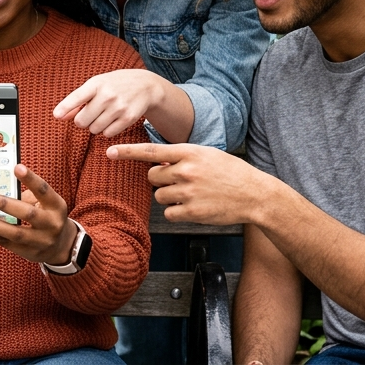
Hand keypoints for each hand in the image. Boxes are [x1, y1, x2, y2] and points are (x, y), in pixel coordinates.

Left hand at [0, 164, 75, 265]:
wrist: (60, 246)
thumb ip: (28, 195)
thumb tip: (0, 182)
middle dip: (4, 205)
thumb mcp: (46, 204)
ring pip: (16, 233)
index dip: (31, 179)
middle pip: (28, 214)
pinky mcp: (30, 253)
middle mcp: (52, 224)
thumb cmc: (47, 216)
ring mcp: (42, 241)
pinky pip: (8, 244)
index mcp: (57, 206)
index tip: (17, 167)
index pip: (44, 190)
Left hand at [53, 69, 174, 136]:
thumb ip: (78, 99)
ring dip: (95, 126)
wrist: (146, 85)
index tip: (56, 115)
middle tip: (90, 114)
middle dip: (82, 120)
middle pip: (82, 121)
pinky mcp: (128, 119)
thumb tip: (59, 116)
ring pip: (94, 129)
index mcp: (97, 83)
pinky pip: (107, 134)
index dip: (65, 107)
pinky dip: (107, 130)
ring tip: (103, 115)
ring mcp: (119, 107)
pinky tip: (113, 119)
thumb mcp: (97, 85)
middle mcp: (108, 95)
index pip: (77, 97)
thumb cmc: (115, 84)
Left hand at [107, 143, 278, 225]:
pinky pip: (169, 213)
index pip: (151, 151)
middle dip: (160, 179)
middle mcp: (186, 171)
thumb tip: (159, 163)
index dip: (128, 151)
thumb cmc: (232, 173)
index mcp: (190, 152)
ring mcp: (188, 192)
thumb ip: (182, 157)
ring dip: (170, 196)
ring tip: (192, 194)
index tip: (109, 151)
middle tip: (179, 181)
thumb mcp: (207, 155)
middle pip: (152, 176)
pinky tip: (195, 207)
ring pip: (159, 196)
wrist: (255, 195)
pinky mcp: (192, 212)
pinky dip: (177, 212)